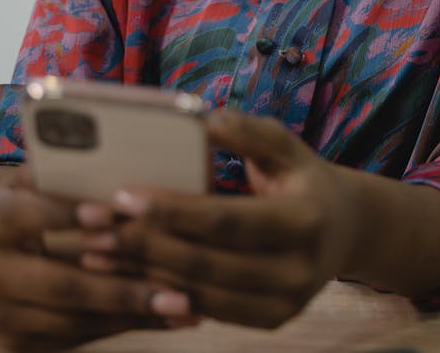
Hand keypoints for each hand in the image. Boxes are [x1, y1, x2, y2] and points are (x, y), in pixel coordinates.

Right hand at [0, 167, 194, 350]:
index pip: (27, 215)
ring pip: (74, 319)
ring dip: (132, 314)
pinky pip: (77, 336)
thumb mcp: (31, 180)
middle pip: (60, 285)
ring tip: (184, 305)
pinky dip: (123, 325)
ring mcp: (1, 314)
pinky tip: (163, 316)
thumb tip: (120, 151)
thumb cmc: (20, 202)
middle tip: (177, 289)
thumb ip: (64, 171)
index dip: (68, 214)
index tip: (111, 213)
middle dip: (122, 289)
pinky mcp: (17, 341)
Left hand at [105, 110, 360, 328]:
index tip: (124, 195)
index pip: (227, 219)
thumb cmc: (302, 175)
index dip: (174, 210)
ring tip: (97, 253)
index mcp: (306, 218)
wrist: (347, 228)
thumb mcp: (285, 144)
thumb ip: (247, 131)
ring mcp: (288, 302)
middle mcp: (301, 269)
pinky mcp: (273, 319)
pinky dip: (169, 293)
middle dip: (145, 246)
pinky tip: (131, 276)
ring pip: (204, 295)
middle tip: (93, 228)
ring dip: (145, 275)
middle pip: (209, 263)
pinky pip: (212, 312)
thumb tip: (203, 119)